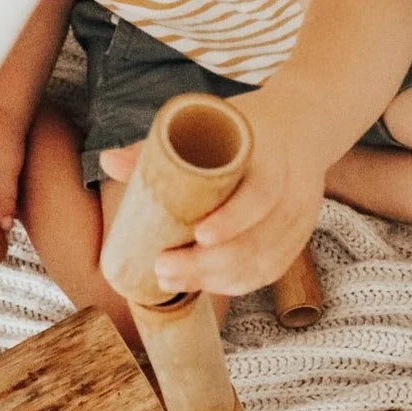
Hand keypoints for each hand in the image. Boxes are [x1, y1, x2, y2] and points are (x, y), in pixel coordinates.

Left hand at [99, 90, 327, 295]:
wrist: (303, 125)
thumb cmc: (248, 127)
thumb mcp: (212, 124)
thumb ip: (161, 145)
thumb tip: (108, 161)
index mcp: (275, 156)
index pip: (262, 194)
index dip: (233, 219)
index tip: (198, 235)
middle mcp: (294, 191)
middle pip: (257, 241)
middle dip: (209, 263)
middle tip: (163, 268)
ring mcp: (299, 220)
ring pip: (262, 263)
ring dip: (216, 280)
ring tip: (171, 280)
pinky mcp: (297, 240)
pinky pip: (268, 272)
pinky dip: (236, 283)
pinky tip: (205, 286)